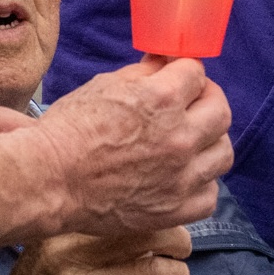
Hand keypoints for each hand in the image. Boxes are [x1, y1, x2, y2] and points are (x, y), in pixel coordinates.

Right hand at [0, 227, 190, 274]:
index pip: (125, 213)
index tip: (171, 230)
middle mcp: (66, 256)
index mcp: (59, 233)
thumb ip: (89, 239)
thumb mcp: (49, 256)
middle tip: (182, 254)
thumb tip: (147, 217)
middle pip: (145, 239)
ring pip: (153, 274)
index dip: (159, 220)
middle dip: (176, 245)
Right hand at [34, 58, 231, 236]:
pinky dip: (201, 183)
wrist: (50, 180)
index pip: (197, 73)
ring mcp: (181, 177)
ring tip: (192, 141)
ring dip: (210, 141)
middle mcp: (179, 137)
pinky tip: (184, 176)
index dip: (186, 72)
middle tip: (192, 103)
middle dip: (207, 100)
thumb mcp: (104, 86)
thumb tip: (165, 65)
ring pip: (223, 153)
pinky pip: (210, 195)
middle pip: (221, 111)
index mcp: (162, 100)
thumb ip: (143, 74)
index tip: (179, 78)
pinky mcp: (175, 209)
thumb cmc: (70, 129)